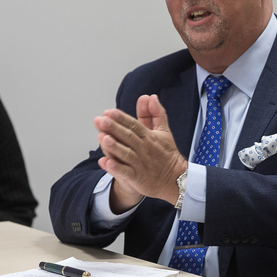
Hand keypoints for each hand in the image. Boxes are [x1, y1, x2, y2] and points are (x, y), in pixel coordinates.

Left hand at [95, 95, 187, 212]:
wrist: (176, 179)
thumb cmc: (167, 154)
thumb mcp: (164, 131)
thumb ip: (155, 113)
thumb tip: (150, 97)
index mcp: (149, 137)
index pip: (134, 125)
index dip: (121, 118)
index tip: (109, 112)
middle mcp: (143, 149)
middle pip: (127, 137)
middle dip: (114, 128)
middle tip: (101, 120)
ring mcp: (140, 164)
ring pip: (125, 154)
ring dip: (114, 146)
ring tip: (102, 138)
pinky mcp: (138, 178)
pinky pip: (126, 173)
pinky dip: (116, 168)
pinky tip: (106, 163)